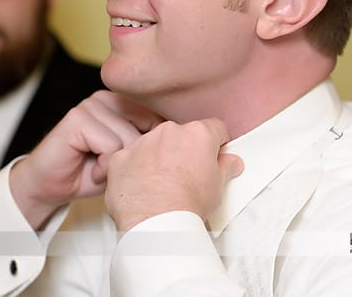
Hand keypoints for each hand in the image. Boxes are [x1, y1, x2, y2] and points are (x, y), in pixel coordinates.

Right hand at [10, 90, 163, 228]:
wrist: (50, 186)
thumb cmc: (90, 173)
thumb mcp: (128, 159)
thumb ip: (149, 147)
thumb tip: (185, 148)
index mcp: (122, 103)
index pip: (158, 121)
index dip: (153, 151)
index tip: (139, 168)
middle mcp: (107, 99)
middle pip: (147, 132)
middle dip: (134, 161)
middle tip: (113, 171)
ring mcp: (91, 105)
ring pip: (129, 141)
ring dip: (117, 167)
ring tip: (100, 169)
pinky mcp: (77, 118)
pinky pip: (110, 146)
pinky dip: (104, 167)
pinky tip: (91, 169)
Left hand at [104, 118, 243, 231]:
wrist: (156, 223)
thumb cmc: (188, 205)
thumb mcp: (218, 187)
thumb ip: (225, 168)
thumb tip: (231, 162)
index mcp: (197, 134)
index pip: (213, 128)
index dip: (215, 143)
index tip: (213, 155)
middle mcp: (168, 131)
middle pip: (180, 135)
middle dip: (183, 151)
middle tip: (186, 177)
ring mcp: (142, 143)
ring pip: (152, 145)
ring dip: (157, 159)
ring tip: (161, 187)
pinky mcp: (120, 158)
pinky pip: (129, 159)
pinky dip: (134, 171)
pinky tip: (141, 189)